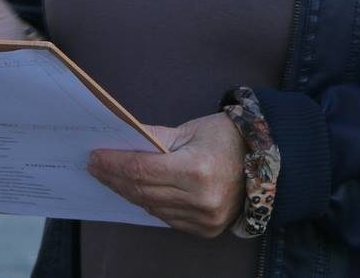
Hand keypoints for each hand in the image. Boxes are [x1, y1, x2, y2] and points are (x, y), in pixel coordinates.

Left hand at [88, 112, 245, 237]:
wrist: (263, 162)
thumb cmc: (225, 139)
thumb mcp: (188, 130)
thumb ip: (153, 138)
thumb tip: (121, 139)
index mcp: (196, 170)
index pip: (142, 170)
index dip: (114, 164)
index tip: (96, 157)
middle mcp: (200, 199)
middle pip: (142, 191)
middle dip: (114, 178)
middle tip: (96, 166)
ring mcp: (204, 219)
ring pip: (151, 207)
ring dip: (128, 192)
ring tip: (112, 177)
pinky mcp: (205, 230)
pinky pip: (166, 218)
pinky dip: (149, 203)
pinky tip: (137, 191)